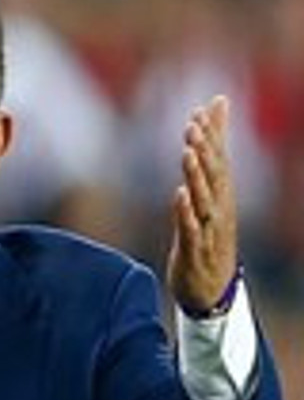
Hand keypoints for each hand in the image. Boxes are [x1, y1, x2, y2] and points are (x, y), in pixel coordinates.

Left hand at [166, 96, 238, 311]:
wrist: (212, 289)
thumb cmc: (208, 237)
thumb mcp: (207, 201)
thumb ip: (207, 166)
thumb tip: (208, 132)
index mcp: (221, 196)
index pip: (218, 160)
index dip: (211, 135)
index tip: (201, 109)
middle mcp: (219, 210)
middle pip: (213, 175)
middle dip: (204, 149)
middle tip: (192, 125)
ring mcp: (209, 231)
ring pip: (204, 199)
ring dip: (196, 175)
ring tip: (187, 152)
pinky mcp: (195, 251)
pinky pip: (191, 230)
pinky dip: (186, 212)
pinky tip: (179, 195)